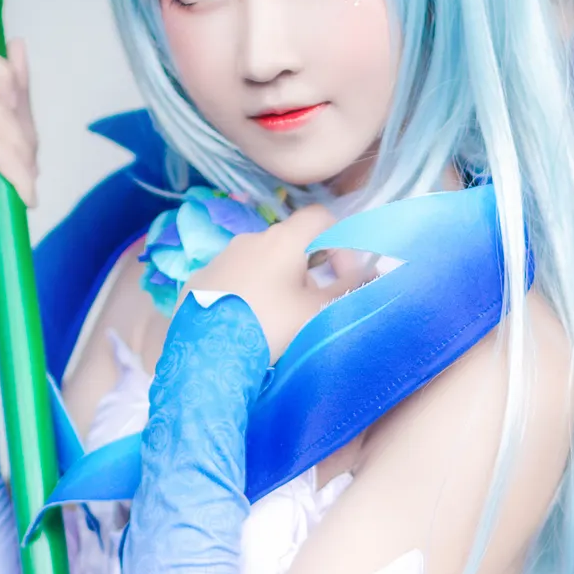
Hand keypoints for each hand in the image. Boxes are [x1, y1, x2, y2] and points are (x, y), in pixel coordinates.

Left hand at [190, 204, 375, 360]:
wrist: (206, 355)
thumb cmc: (269, 327)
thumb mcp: (317, 312)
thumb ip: (348, 289)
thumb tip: (373, 273)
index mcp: (282, 240)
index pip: (321, 217)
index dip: (341, 240)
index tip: (344, 275)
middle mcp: (250, 239)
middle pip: (291, 243)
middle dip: (309, 268)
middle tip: (313, 305)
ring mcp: (221, 257)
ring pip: (261, 261)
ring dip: (278, 281)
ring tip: (277, 320)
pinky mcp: (201, 279)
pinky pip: (234, 277)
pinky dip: (248, 292)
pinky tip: (246, 322)